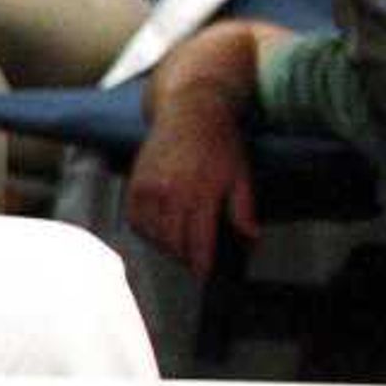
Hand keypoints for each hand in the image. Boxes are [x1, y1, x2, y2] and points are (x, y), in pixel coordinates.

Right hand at [125, 98, 259, 274]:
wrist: (189, 111)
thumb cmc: (219, 142)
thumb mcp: (241, 175)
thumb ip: (243, 210)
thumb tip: (250, 239)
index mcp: (199, 193)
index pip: (197, 243)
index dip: (201, 264)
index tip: (204, 274)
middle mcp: (170, 194)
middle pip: (173, 244)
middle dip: (186, 257)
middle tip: (196, 258)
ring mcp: (148, 190)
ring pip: (153, 236)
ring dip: (167, 245)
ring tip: (181, 243)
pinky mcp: (135, 186)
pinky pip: (136, 222)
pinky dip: (148, 231)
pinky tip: (162, 228)